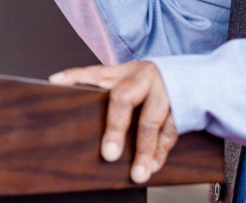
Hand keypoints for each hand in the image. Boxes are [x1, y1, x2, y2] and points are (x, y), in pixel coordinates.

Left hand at [49, 61, 177, 183]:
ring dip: (144, 150)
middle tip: (109, 155)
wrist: (190, 76)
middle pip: (123, 100)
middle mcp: (141, 78)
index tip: (55, 83)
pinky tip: (152, 165)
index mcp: (123, 72)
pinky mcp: (180, 106)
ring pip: (150, 122)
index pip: (95, 72)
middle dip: (116, 129)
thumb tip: (67, 99)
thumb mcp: (127, 79)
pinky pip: (169, 131)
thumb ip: (104, 89)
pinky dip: (161, 152)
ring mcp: (162, 91)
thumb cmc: (148, 84)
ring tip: (138, 173)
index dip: (75, 76)